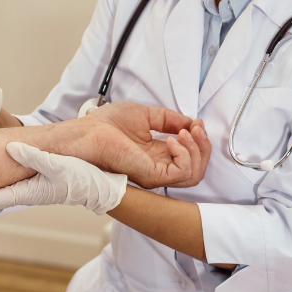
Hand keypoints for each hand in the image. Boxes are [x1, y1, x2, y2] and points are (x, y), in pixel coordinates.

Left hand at [0, 142, 127, 216]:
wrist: (105, 186)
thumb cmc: (86, 179)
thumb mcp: (62, 166)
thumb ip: (36, 157)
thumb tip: (11, 148)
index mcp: (29, 191)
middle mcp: (27, 192)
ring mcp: (33, 188)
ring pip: (1, 190)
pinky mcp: (39, 181)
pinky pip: (12, 183)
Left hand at [71, 102, 210, 188]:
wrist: (88, 133)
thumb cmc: (106, 125)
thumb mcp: (146, 115)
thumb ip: (169, 119)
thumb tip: (190, 121)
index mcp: (156, 155)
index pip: (189, 157)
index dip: (198, 139)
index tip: (196, 122)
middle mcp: (158, 167)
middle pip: (197, 168)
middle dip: (203, 145)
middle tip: (196, 127)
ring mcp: (156, 174)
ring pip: (194, 173)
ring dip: (197, 149)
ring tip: (185, 133)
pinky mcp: (152, 176)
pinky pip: (183, 172)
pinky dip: (185, 154)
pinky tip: (173, 140)